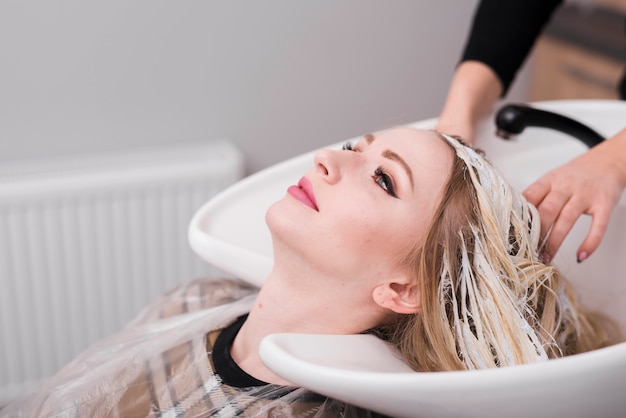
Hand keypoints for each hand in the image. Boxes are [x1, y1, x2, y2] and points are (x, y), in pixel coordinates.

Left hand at [523, 135, 625, 261]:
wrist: (607, 161)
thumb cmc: (574, 176)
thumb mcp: (552, 179)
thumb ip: (536, 196)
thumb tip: (515, 219)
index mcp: (549, 180)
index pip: (529, 197)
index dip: (520, 216)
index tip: (512, 234)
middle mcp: (566, 186)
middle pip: (546, 210)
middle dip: (536, 233)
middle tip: (528, 251)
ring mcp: (586, 195)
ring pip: (567, 219)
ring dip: (554, 242)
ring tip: (546, 257)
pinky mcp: (604, 203)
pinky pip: (598, 226)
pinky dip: (589, 242)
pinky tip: (580, 256)